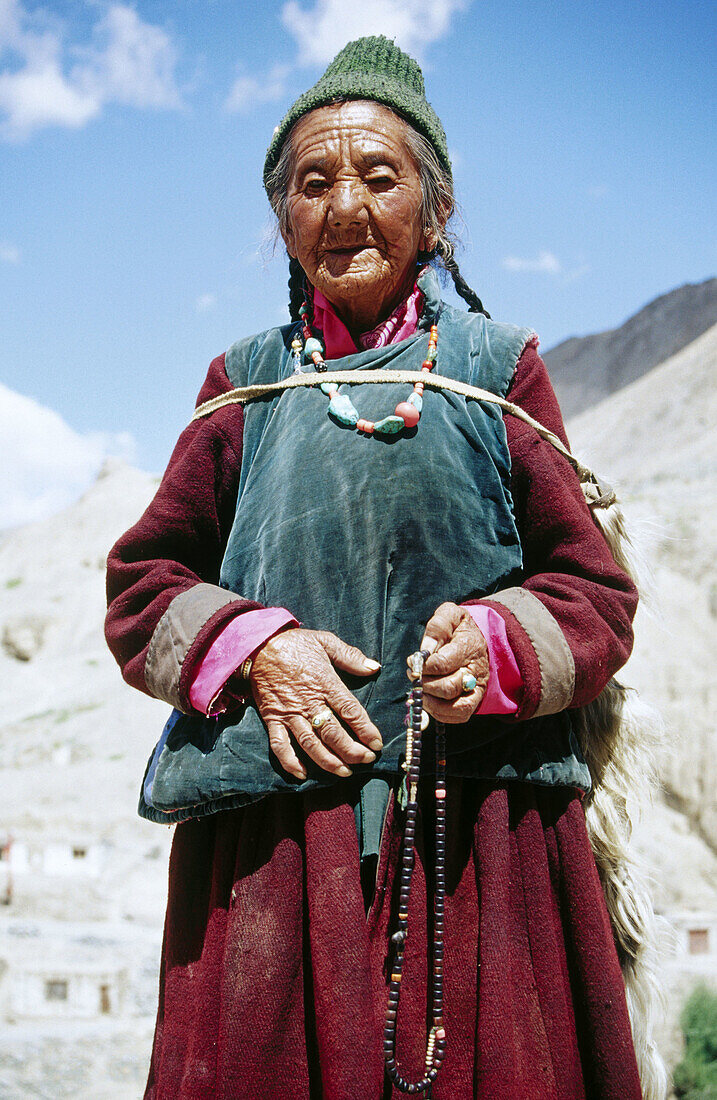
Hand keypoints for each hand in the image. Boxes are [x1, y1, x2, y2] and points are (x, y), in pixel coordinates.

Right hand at [249, 628, 381, 779]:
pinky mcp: (271, 718)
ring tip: (344, 772)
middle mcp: (308, 701)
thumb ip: (350, 656)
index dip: (365, 729)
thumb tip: (374, 668)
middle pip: (333, 732)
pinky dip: (289, 762)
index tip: (376, 743)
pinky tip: (303, 774)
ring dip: (328, 761)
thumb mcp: (325, 641)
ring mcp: (289, 712)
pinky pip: (279, 745)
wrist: (258, 645)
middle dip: (352, 751)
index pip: (350, 710)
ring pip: (310, 743)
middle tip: (366, 760)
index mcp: (324, 682)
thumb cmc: (295, 643)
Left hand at [408, 602, 488, 722]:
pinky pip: (460, 715)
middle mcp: (476, 670)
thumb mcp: (450, 615)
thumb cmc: (459, 628)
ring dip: (431, 702)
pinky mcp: (474, 700)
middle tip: (413, 676)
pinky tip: (428, 701)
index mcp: (470, 646)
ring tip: (419, 690)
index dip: (424, 666)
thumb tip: (426, 650)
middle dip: (425, 684)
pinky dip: (440, 714)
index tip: (412, 661)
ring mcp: (476, 688)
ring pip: (455, 706)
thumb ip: (438, 627)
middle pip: (448, 687)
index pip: (444, 663)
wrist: (478, 639)